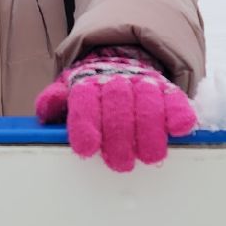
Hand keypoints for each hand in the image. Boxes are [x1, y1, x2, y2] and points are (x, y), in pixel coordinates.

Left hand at [34, 46, 197, 172]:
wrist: (122, 61)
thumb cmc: (93, 91)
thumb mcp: (69, 93)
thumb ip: (56, 101)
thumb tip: (46, 110)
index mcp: (88, 83)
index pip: (85, 99)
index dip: (86, 124)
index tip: (87, 149)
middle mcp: (117, 80)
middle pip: (118, 103)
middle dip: (120, 134)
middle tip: (120, 164)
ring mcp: (144, 83)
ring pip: (149, 100)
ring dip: (150, 130)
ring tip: (149, 157)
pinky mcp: (167, 89)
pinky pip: (176, 98)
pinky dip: (179, 112)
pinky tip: (179, 130)